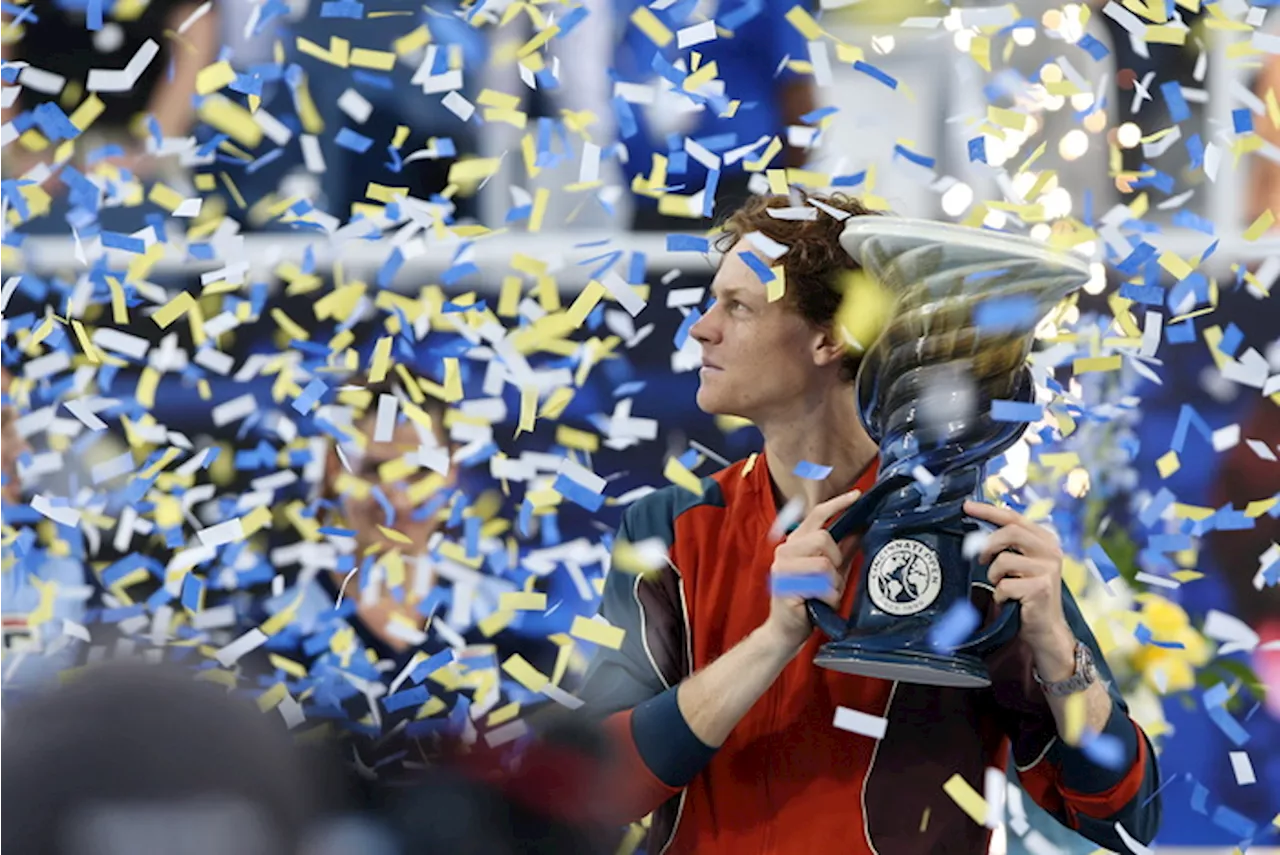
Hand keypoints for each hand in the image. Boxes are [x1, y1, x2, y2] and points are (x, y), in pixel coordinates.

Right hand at [763, 490, 862, 653]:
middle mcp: (785, 550)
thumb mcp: (831, 572)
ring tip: (825, 593)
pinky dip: (828, 596)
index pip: (816, 515)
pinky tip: (821, 602)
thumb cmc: (809, 600)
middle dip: (836, 560)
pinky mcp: (784, 586)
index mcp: (796, 543)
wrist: (788, 631)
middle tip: (832, 578)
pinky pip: (820, 584)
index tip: (856, 495)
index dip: (837, 504)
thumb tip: (861, 527)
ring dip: (833, 582)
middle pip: (823, 538)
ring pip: (823, 561)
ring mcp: (782, 567)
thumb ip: (844, 550)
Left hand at [965, 500, 1075, 677]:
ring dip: (994, 576)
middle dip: (988, 544)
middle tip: (980, 559)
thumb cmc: (1026, 594)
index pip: (1014, 517)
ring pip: (1005, 560)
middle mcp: (1050, 551)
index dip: (988, 510)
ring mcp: (1048, 569)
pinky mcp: (1042, 588)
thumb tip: (977, 531)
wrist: (1045, 628)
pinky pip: (1005, 585)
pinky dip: (1000, 595)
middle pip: (1010, 532)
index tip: (967, 506)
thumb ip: (1006, 545)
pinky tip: (1009, 601)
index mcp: (1044, 540)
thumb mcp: (1019, 563)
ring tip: (1001, 586)